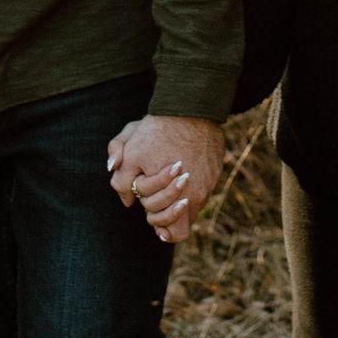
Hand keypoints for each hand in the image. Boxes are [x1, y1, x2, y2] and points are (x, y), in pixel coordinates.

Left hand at [106, 114, 223, 243]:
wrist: (191, 106)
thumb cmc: (158, 130)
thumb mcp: (130, 152)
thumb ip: (122, 181)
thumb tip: (126, 200)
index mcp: (177, 197)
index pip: (172, 231)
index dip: (156, 223)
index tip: (149, 212)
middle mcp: (198, 195)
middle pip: (184, 223)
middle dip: (165, 214)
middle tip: (154, 199)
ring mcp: (209, 182)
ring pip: (194, 205)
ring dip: (179, 199)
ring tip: (166, 182)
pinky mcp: (215, 169)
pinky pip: (202, 186)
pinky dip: (190, 183)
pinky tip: (179, 168)